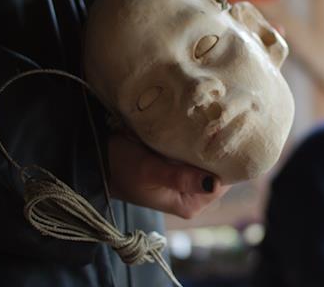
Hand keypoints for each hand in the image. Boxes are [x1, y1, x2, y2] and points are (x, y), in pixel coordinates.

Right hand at [108, 132, 229, 218]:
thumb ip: (180, 178)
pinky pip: (198, 150)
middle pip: (220, 168)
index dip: (226, 158)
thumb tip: (213, 183)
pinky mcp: (182, 164)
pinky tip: (197, 123)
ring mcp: (190, 178)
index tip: (225, 135)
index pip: (225, 180)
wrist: (98, 159)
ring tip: (208, 119)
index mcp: (192, 204)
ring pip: (210, 157)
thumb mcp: (149, 171)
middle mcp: (195, 194)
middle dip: (218, 148)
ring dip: (208, 141)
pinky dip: (198, 138)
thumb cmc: (120, 167)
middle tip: (216, 121)